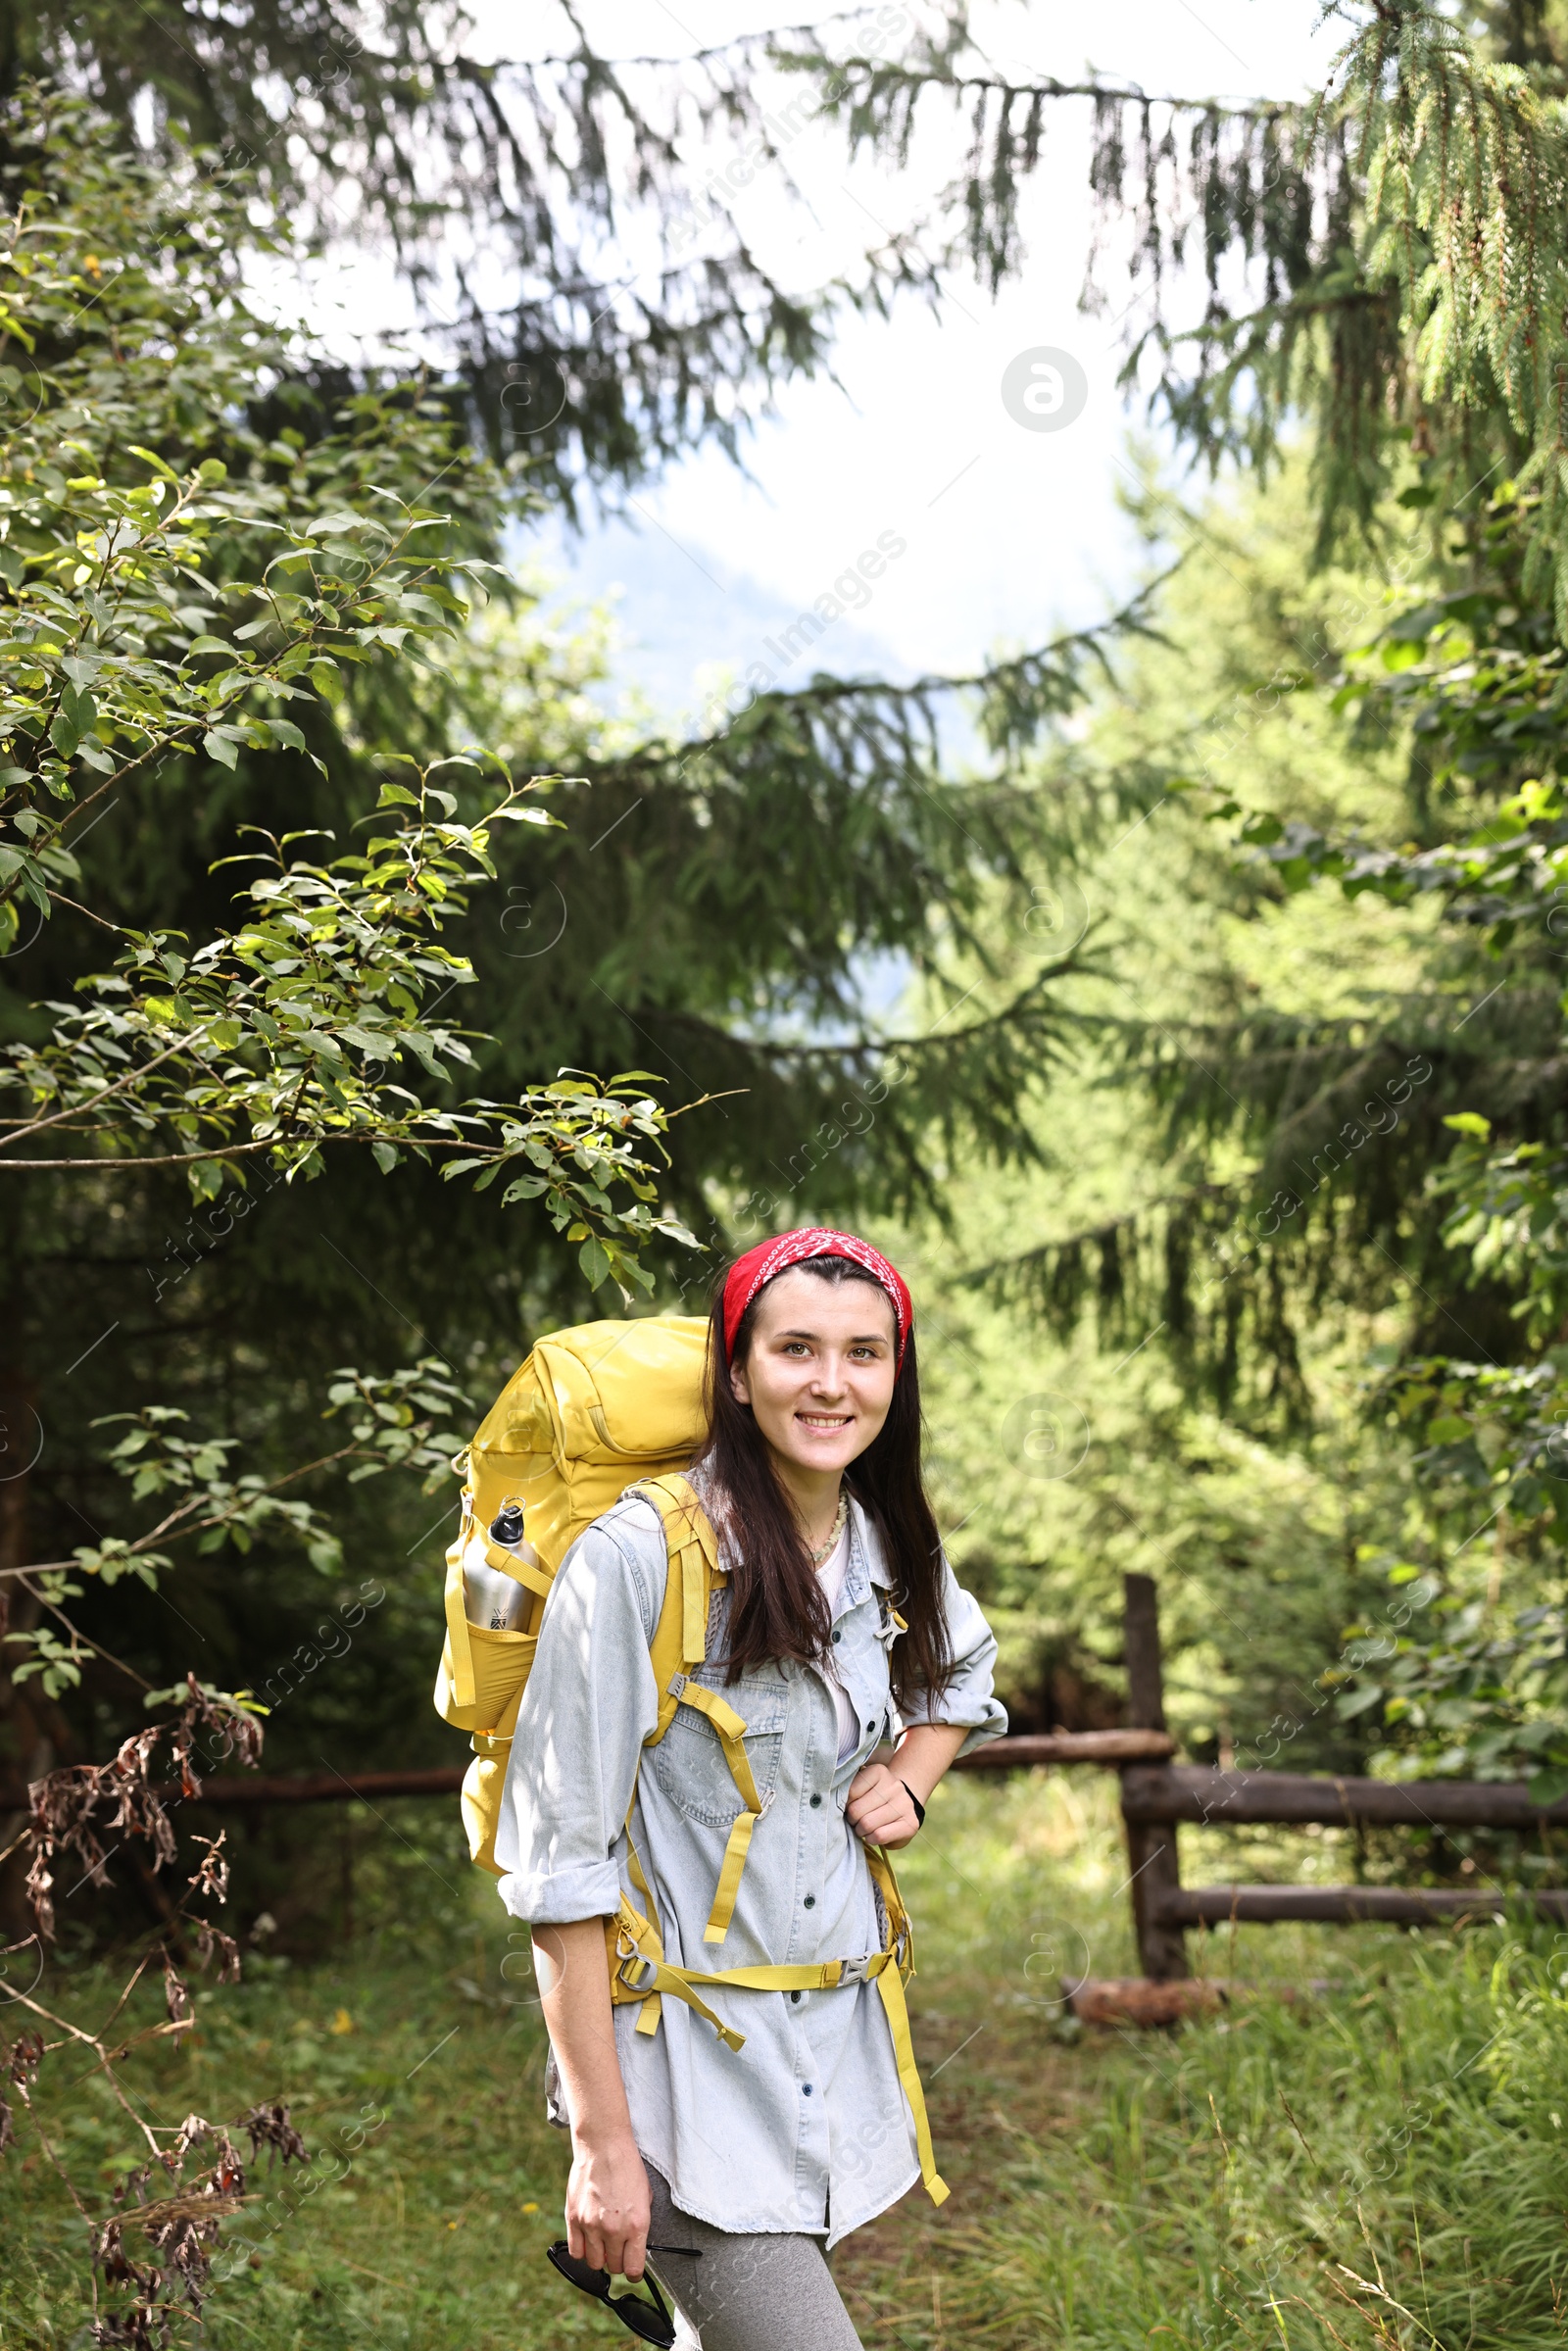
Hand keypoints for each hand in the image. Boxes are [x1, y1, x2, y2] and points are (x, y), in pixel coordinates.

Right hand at [565, 2129, 649, 2279]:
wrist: (604, 2146)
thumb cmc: (627, 2167)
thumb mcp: (645, 2197)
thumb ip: (640, 2226)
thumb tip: (635, 2247)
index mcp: (636, 2225)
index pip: (634, 2269)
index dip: (635, 2273)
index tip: (633, 2270)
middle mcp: (614, 2230)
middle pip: (614, 2267)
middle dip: (618, 2261)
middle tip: (618, 2249)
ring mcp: (591, 2226)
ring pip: (594, 2263)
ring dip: (600, 2257)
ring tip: (603, 2243)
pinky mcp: (573, 2219)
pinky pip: (576, 2251)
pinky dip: (582, 2250)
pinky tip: (588, 2239)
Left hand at [845, 1760, 920, 1848]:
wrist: (903, 1806)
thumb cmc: (875, 1798)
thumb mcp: (863, 1787)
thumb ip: (849, 1791)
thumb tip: (833, 1804)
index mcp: (879, 1772)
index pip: (850, 1792)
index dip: (845, 1805)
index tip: (849, 1807)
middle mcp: (894, 1786)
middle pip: (857, 1810)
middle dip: (852, 1820)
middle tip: (855, 1821)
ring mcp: (904, 1804)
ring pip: (868, 1824)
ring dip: (861, 1831)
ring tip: (863, 1828)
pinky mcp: (910, 1824)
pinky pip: (880, 1836)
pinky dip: (871, 1839)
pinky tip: (873, 1835)